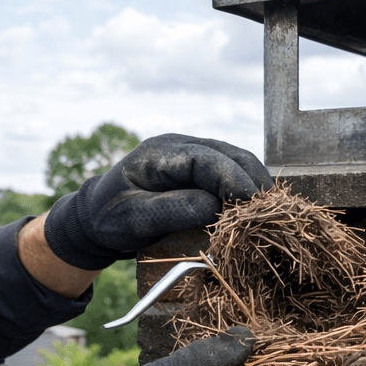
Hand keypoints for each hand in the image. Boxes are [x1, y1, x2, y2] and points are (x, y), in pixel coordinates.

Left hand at [41, 134, 270, 269]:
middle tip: (270, 210)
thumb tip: (214, 206)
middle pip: (228, 154)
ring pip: (234, 160)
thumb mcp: (133, 219)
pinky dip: (245, 186)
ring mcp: (190, 153)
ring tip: (268, 210)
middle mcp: (178, 145)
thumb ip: (172, 210)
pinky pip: (229, 171)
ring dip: (253, 182)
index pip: (205, 159)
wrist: (95, 218)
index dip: (232, 179)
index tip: (251, 202)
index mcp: (159, 153)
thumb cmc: (109, 219)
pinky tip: (254, 207)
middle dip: (252, 179)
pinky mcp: (198, 168)